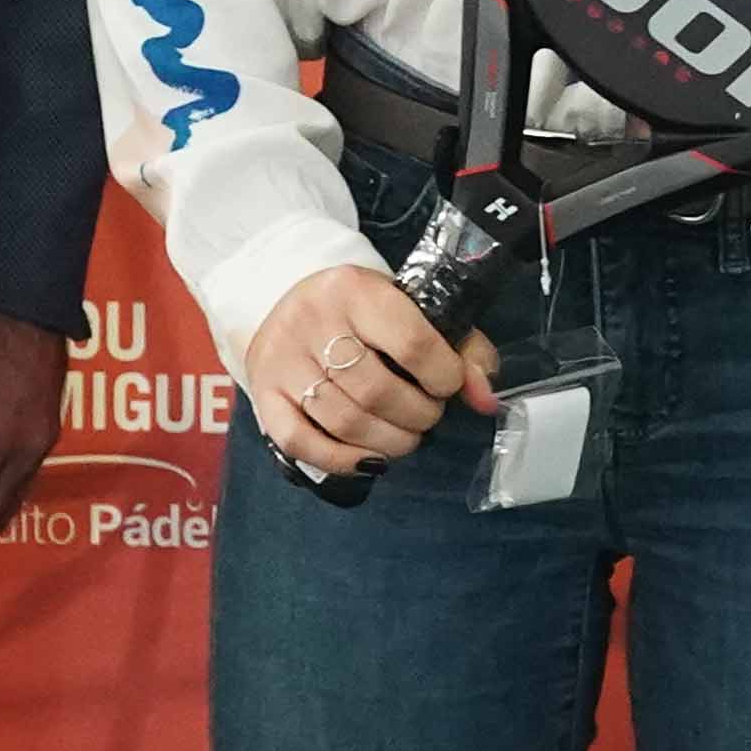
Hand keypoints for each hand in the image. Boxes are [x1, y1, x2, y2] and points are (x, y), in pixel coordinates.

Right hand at [237, 261, 496, 480]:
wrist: (284, 294)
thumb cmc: (361, 307)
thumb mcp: (410, 308)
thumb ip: (459, 347)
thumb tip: (487, 399)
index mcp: (356, 290)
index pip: (411, 343)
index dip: (443, 376)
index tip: (449, 385)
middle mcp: (313, 322)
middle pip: (376, 391)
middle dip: (417, 416)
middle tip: (429, 417)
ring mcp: (282, 360)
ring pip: (343, 420)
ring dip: (388, 442)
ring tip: (406, 438)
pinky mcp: (263, 393)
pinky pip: (299, 441)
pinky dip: (341, 460)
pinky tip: (370, 460)